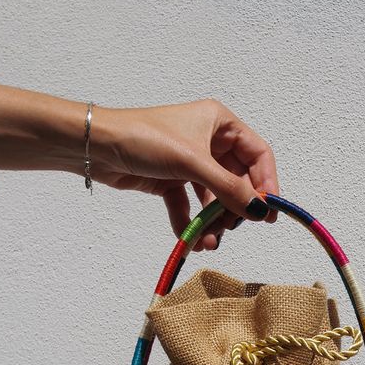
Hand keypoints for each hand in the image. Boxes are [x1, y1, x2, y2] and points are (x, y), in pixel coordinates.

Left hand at [92, 98, 279, 250]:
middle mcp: (208, 141)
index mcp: (219, 123)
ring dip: (214, 221)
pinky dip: (192, 224)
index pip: (257, 155)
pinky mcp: (171, 180)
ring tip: (210, 241)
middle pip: (237, 180)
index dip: (266, 183)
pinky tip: (193, 240)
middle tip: (232, 228)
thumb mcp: (193, 163)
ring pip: (214, 197)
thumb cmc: (144, 138)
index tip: (268, 212)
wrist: (96, 147)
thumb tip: (260, 212)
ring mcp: (190, 162)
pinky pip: (191, 206)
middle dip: (235, 208)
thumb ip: (229, 189)